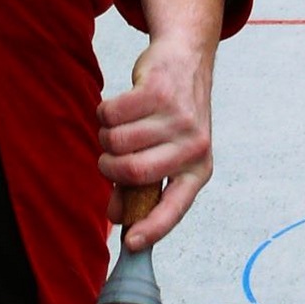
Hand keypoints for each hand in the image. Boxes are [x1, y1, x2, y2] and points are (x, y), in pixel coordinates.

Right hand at [97, 39, 212, 249]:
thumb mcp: (166, 153)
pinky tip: (123, 104)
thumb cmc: (171, 115)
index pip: (175, 206)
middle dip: (109, 166)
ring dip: (107, 134)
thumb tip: (117, 218)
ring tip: (123, 124)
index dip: (153, 227)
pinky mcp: (158, 92)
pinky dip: (105, 112)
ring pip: (116, 142)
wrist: (186, 59)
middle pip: (133, 172)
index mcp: (199, 169)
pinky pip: (110, 114)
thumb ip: (140, 186)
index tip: (132, 244)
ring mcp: (177, 118)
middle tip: (110, 156)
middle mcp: (193, 146)